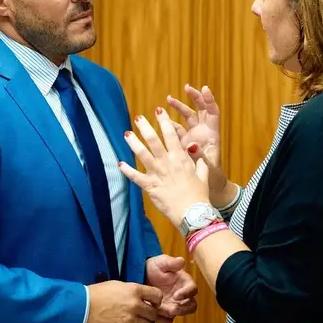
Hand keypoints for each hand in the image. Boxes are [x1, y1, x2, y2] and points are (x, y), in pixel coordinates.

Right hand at [86, 281, 162, 322]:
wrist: (83, 306)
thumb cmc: (97, 294)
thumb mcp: (117, 285)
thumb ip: (133, 290)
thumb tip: (143, 296)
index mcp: (134, 290)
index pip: (157, 295)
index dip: (156, 299)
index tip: (153, 301)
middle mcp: (134, 304)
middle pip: (153, 312)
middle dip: (150, 313)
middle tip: (144, 312)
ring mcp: (129, 319)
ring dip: (144, 322)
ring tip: (136, 319)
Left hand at [120, 107, 209, 226]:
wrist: (192, 212)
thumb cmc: (199, 195)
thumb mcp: (203, 175)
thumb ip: (199, 161)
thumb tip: (197, 151)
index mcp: (181, 158)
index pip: (171, 134)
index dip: (164, 121)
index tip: (159, 110)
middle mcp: (167, 162)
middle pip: (154, 140)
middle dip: (145, 127)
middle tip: (138, 118)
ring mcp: (157, 173)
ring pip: (142, 154)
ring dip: (133, 143)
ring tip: (127, 134)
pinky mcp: (150, 186)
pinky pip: (135, 177)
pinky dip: (126, 170)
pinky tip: (119, 164)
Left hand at [145, 255, 197, 320]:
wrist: (140, 275)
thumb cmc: (154, 267)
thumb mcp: (161, 262)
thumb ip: (171, 262)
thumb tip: (181, 261)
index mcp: (184, 282)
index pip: (193, 289)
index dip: (187, 293)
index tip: (177, 296)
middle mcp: (182, 295)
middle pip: (191, 305)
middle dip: (183, 309)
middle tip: (172, 309)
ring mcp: (174, 304)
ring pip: (181, 313)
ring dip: (173, 314)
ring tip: (161, 311)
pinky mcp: (165, 311)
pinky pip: (168, 319)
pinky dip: (163, 319)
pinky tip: (155, 314)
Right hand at [167, 85, 227, 193]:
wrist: (210, 187)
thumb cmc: (213, 178)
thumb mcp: (208, 168)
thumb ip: (199, 156)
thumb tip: (191, 145)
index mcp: (212, 136)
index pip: (212, 113)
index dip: (209, 100)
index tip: (204, 89)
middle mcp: (203, 133)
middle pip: (200, 110)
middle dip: (194, 98)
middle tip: (186, 88)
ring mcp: (193, 137)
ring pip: (187, 117)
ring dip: (179, 108)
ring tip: (168, 100)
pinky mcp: (184, 143)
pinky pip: (177, 129)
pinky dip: (170, 123)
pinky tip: (161, 119)